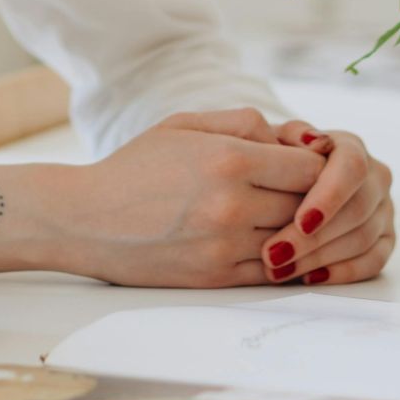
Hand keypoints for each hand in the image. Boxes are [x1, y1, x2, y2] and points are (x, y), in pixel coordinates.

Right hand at [54, 117, 328, 287]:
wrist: (85, 218)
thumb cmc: (135, 166)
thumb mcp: (184, 125)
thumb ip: (243, 122)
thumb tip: (294, 140)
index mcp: (228, 159)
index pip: (310, 170)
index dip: (314, 168)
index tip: (301, 168)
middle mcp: (232, 204)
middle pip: (308, 208)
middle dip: (309, 202)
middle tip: (299, 196)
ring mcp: (225, 245)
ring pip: (294, 243)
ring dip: (294, 234)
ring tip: (282, 220)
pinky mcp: (216, 277)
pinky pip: (270, 272)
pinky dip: (277, 260)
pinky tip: (265, 245)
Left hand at [257, 127, 395, 286]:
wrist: (282, 176)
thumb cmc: (273, 158)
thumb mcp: (273, 139)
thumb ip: (290, 136)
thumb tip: (312, 141)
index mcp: (351, 148)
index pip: (352, 169)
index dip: (329, 197)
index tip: (300, 222)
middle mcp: (375, 176)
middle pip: (356, 210)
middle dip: (314, 238)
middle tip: (274, 256)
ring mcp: (383, 209)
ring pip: (362, 239)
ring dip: (319, 259)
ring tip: (279, 270)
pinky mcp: (384, 238)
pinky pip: (373, 262)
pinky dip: (341, 272)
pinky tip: (308, 278)